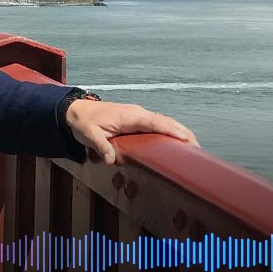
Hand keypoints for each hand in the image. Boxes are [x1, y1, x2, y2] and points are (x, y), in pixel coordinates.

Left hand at [64, 99, 198, 164]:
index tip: (185, 138)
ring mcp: (138, 117)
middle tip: (197, 148)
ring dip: (179, 132)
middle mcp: (137, 114)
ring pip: (163, 123)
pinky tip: (178, 142)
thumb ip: (101, 146)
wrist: (75, 111)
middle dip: (182, 132)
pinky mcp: (137, 121)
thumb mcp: (89, 135)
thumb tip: (111, 160)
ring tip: (194, 147)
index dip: (171, 130)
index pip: (155, 122)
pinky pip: (157, 125)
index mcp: (129, 116)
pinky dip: (170, 131)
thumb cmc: (83, 122)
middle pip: (165, 121)